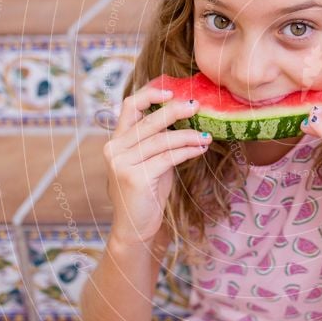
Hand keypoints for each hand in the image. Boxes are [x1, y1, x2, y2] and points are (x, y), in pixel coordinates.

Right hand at [103, 87, 211, 245]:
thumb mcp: (150, 161)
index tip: (172, 91)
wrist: (135, 229)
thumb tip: (186, 117)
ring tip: (207, 135)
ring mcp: (122, 163)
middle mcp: (114, 149)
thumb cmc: (147, 193)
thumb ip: (159, 141)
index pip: (130, 106)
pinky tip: (201, 148)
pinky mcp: (135, 178)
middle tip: (198, 107)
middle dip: (176, 110)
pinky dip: (187, 150)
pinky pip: (168, 157)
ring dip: (188, 135)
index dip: (150, 94)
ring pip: (161, 139)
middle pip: (149, 120)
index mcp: (116, 141)